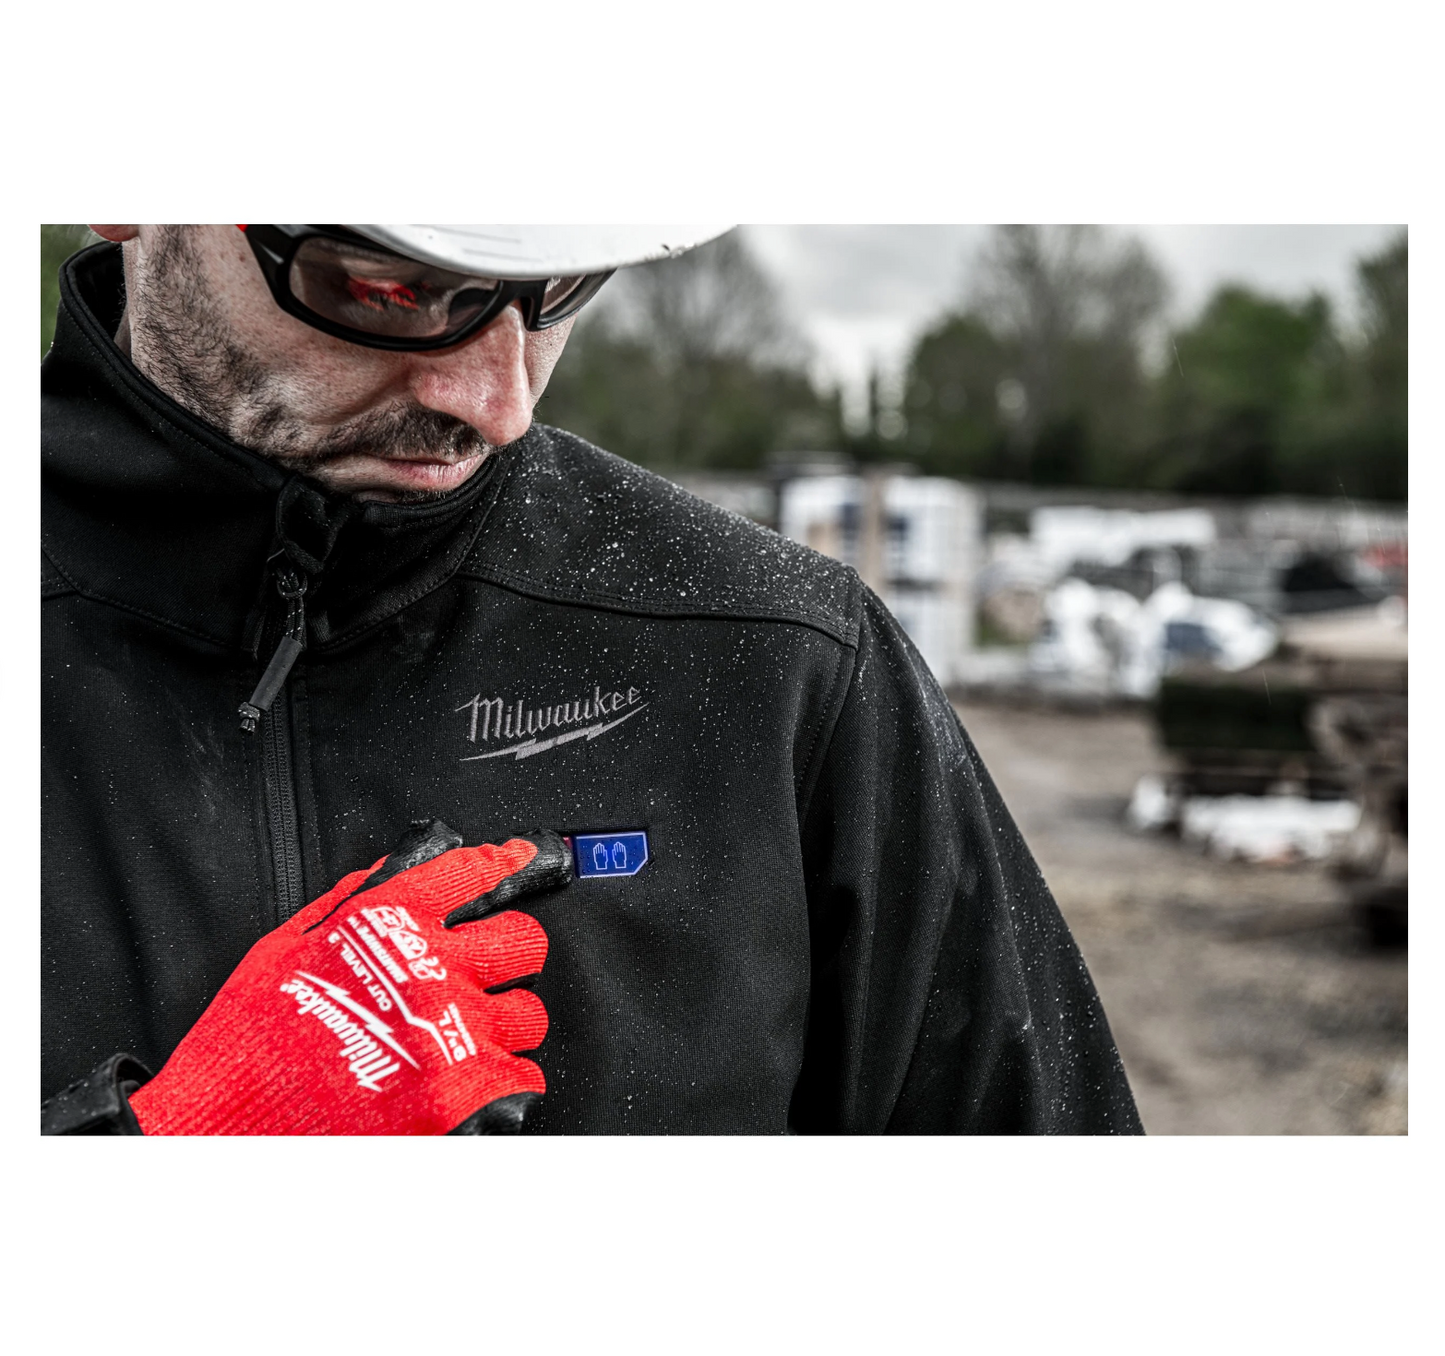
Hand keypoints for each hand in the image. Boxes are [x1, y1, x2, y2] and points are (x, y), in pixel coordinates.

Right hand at [128, 821, 570, 1134]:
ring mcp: (449, 1035)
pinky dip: (501, 1085)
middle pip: (525, 943)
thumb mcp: (292, 940)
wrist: (222, 1127)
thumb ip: (360, 896)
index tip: (527, 858)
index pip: (474, 873)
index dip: (508, 862)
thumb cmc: (250, 1037)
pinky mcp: (459, 1097)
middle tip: (479, 976)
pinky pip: (522, 1079)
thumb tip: (413, 860)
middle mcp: (428, 971)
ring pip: (528, 1015)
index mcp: (387, 923)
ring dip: (502, 1027)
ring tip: (456, 1040)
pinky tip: (464, 1084)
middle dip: (506, 957)